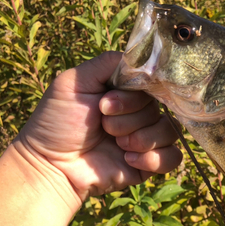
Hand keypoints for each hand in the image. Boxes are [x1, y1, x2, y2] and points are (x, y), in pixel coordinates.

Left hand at [17, 51, 181, 201]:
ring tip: (118, 145)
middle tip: (104, 127)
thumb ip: (107, 63)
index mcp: (125, 95)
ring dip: (143, 138)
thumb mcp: (74, 82)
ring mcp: (146, 140)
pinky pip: (172, 157)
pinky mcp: (149, 164)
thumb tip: (142, 59)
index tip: (105, 103)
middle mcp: (139, 115)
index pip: (151, 85)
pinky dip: (153, 158)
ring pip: (170, 131)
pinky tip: (128, 160)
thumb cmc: (57, 123)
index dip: (133, 96)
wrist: (51, 167)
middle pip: (160, 109)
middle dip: (130, 119)